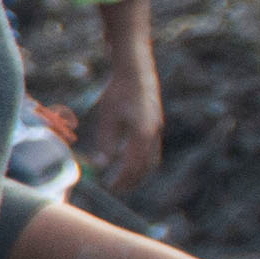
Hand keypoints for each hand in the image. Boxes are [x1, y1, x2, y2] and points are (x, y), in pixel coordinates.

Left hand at [84, 60, 165, 185]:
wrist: (136, 71)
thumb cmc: (118, 93)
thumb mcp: (107, 118)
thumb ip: (106, 143)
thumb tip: (102, 165)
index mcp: (142, 134)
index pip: (133, 166)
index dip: (122, 179)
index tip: (110, 187)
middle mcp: (154, 134)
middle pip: (146, 166)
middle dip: (132, 180)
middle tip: (116, 188)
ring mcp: (157, 129)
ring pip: (152, 159)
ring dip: (139, 171)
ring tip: (123, 178)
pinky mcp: (156, 124)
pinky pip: (151, 149)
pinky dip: (142, 159)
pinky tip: (127, 160)